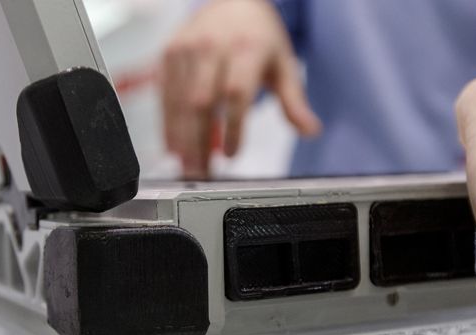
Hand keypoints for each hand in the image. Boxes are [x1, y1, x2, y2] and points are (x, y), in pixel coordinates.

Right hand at [160, 0, 321, 178]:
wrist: (231, 1)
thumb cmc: (258, 36)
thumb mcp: (283, 64)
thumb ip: (294, 101)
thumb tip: (311, 131)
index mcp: (245, 48)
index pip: (235, 93)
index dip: (232, 126)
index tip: (232, 155)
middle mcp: (211, 46)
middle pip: (201, 102)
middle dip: (199, 143)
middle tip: (201, 175)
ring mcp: (186, 49)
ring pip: (179, 102)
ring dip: (181, 139)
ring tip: (186, 169)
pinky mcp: (168, 53)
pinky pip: (164, 95)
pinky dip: (168, 124)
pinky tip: (172, 147)